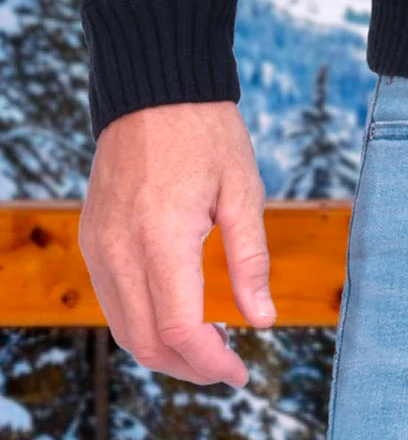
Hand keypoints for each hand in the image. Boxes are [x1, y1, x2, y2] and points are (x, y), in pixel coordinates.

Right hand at [79, 100, 274, 385]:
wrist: (154, 86)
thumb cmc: (206, 131)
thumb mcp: (243, 189)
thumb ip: (251, 259)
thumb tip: (264, 319)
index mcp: (162, 238)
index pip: (180, 330)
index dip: (211, 362)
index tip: (241, 371)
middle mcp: (121, 250)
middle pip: (146, 342)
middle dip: (188, 367)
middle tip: (228, 366)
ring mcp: (99, 246)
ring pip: (124, 328)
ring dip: (163, 351)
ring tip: (208, 346)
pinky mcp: (93, 238)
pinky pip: (112, 300)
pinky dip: (142, 322)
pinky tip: (176, 314)